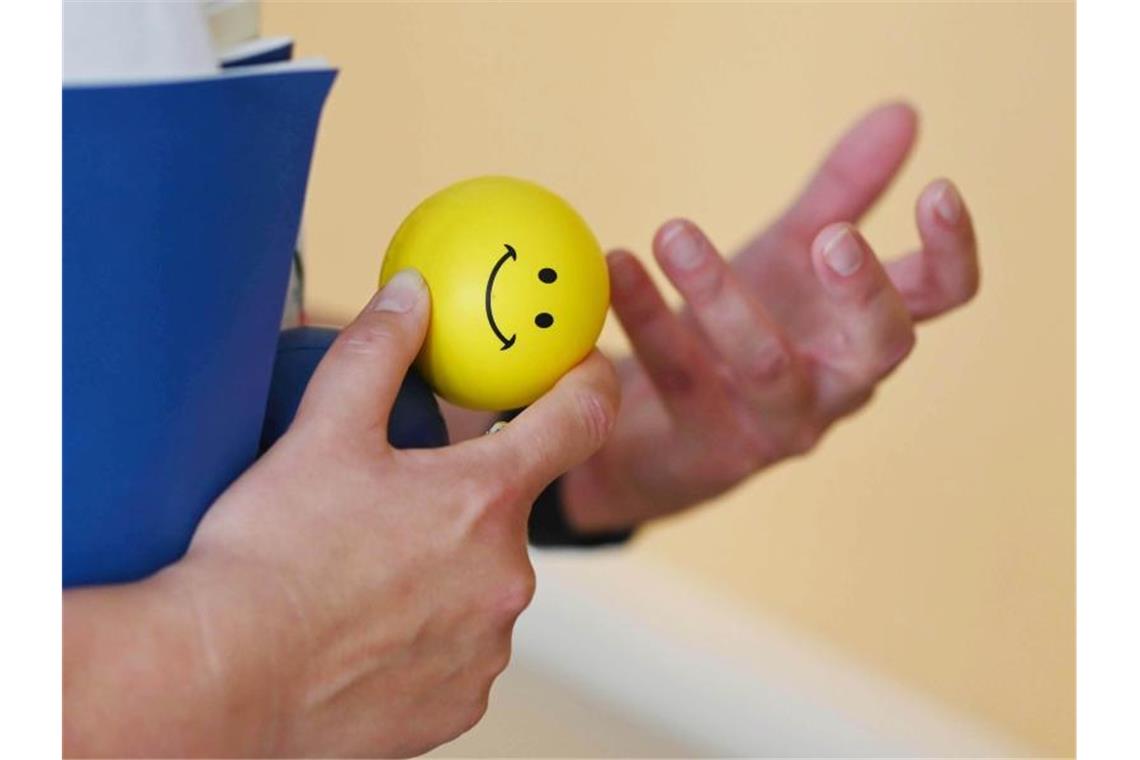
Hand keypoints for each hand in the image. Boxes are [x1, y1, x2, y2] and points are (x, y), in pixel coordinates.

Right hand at [64, 270, 617, 756]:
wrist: (223, 681)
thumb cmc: (272, 554)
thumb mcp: (321, 432)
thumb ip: (379, 351)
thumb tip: (414, 295)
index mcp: (486, 501)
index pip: (581, 419)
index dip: (588, 382)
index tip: (581, 369)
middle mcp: (507, 577)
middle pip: (506, 513)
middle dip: (462, 499)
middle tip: (389, 504)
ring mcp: (489, 648)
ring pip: (480, 586)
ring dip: (441, 571)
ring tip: (360, 576)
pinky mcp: (461, 705)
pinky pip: (460, 652)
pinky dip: (425, 635)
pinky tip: (363, 632)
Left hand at [562, 102, 977, 531]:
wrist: (652, 430)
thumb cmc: (735, 333)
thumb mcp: (785, 256)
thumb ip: (841, 192)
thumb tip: (903, 111)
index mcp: (861, 332)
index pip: (937, 296)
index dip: (952, 250)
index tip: (939, 190)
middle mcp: (835, 387)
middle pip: (880, 348)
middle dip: (863, 293)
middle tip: (832, 238)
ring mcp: (774, 426)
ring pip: (767, 366)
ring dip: (719, 295)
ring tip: (672, 230)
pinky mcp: (707, 451)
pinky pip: (678, 381)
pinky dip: (645, 317)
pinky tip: (619, 265)